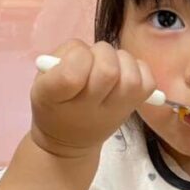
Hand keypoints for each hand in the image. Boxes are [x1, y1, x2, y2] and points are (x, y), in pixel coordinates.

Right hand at [30, 39, 156, 157]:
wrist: (69, 140)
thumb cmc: (55, 103)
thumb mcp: (42, 80)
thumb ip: (60, 59)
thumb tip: (87, 49)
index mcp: (55, 98)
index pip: (72, 75)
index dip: (77, 57)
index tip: (73, 59)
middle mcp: (89, 109)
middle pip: (108, 71)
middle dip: (102, 53)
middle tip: (94, 58)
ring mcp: (116, 110)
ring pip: (131, 75)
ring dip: (122, 60)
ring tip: (110, 64)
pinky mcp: (134, 107)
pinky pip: (148, 82)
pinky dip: (139, 69)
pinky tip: (125, 72)